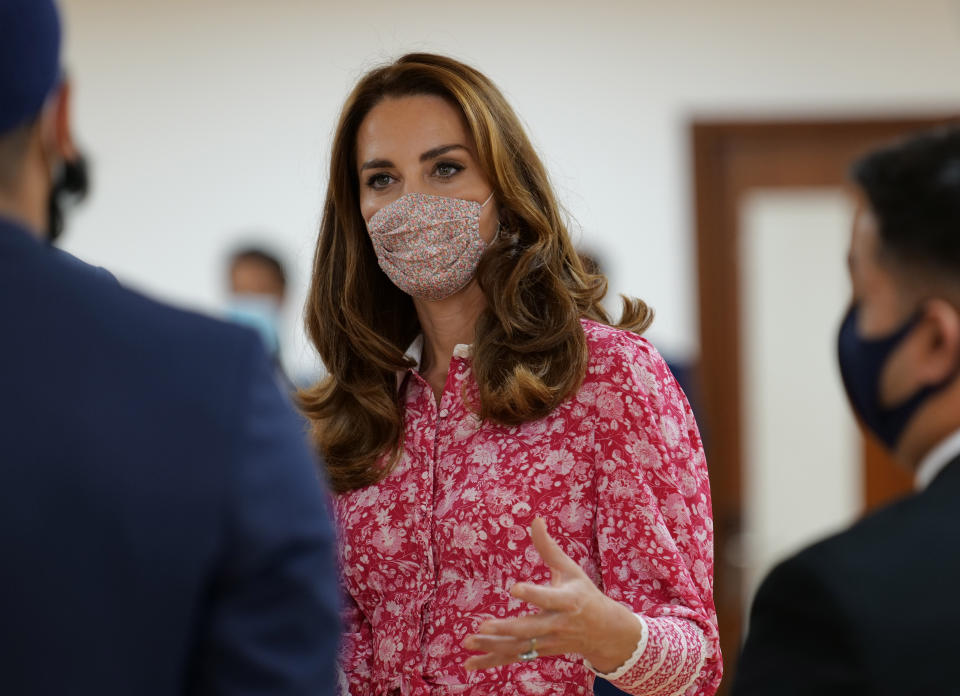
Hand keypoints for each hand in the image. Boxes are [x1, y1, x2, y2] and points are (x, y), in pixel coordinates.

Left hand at [462, 517, 642, 673]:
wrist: (603, 631)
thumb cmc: (583, 593)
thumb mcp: (570, 569)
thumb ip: (549, 548)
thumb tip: (535, 519)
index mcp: (567, 601)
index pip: (549, 598)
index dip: (534, 594)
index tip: (515, 588)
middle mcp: (557, 624)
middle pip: (530, 629)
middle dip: (506, 630)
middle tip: (483, 626)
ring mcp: (547, 642)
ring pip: (519, 647)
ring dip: (493, 646)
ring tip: (469, 641)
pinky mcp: (539, 651)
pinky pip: (514, 657)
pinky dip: (492, 661)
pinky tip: (470, 663)